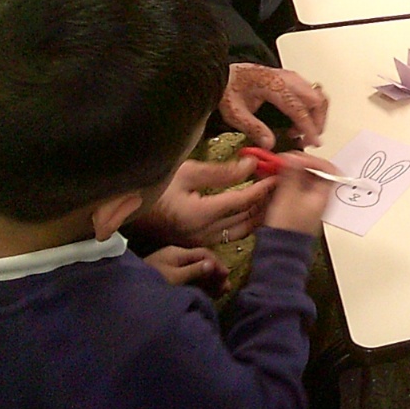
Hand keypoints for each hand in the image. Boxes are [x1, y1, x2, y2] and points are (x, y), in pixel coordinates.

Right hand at [136, 158, 273, 247]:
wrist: (128, 211)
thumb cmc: (156, 187)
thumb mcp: (187, 172)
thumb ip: (221, 171)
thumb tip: (252, 164)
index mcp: (199, 214)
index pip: (242, 201)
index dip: (263, 188)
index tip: (277, 175)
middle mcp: (204, 233)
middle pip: (246, 219)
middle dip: (266, 201)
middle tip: (281, 185)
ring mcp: (202, 242)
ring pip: (242, 230)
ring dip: (258, 213)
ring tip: (273, 196)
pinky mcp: (200, 243)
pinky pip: (232, 235)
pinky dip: (246, 221)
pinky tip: (253, 208)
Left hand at [144, 245, 229, 295]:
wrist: (127, 292)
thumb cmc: (152, 281)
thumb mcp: (175, 277)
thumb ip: (194, 271)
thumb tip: (212, 264)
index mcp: (177, 253)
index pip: (203, 254)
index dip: (217, 263)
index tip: (227, 276)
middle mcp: (176, 257)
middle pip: (201, 262)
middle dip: (215, 274)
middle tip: (227, 287)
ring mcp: (171, 267)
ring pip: (196, 271)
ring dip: (209, 280)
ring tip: (221, 292)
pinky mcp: (168, 277)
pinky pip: (189, 278)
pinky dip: (199, 284)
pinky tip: (206, 293)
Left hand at [219, 63, 329, 148]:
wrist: (227, 74)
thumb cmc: (230, 87)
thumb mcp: (235, 112)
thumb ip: (253, 128)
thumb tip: (269, 143)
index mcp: (275, 85)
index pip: (300, 109)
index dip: (309, 128)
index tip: (313, 142)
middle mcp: (288, 79)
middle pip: (318, 100)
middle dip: (318, 122)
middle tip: (309, 139)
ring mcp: (292, 77)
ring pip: (318, 96)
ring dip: (317, 115)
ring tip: (303, 131)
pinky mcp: (292, 79)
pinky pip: (312, 93)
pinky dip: (313, 108)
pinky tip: (299, 120)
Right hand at [263, 153, 338, 235]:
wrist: (280, 252)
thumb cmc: (288, 229)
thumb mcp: (288, 196)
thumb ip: (292, 174)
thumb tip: (294, 157)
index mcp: (323, 194)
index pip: (327, 169)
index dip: (312, 159)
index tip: (296, 157)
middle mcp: (319, 199)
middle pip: (314, 173)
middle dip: (297, 164)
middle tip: (283, 162)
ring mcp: (308, 204)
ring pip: (303, 181)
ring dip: (290, 173)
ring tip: (276, 170)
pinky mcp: (298, 209)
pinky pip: (295, 189)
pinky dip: (286, 183)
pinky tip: (274, 182)